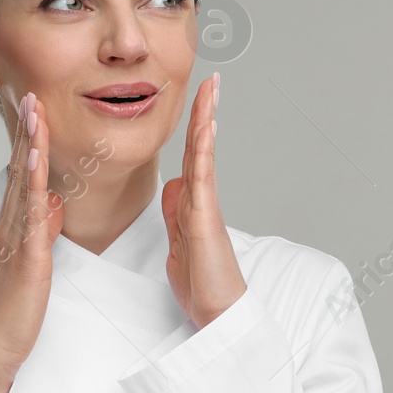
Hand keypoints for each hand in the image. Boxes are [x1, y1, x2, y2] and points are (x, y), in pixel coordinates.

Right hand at [0, 91, 64, 392]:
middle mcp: (10, 225)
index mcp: (14, 226)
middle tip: (31, 90)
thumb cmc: (12, 309)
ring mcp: (15, 238)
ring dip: (28, 144)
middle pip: (18, 167)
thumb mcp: (32, 261)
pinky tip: (35, 160)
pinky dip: (33, 183)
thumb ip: (40, 230)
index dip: (29, 139)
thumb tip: (53, 202)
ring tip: (33, 110)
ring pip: (22, 182)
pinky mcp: (25, 257)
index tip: (36, 108)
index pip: (22, 174)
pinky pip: (30, 214)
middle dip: (26, 129)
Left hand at [162, 73, 245, 328]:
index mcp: (191, 203)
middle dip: (204, 112)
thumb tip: (174, 185)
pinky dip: (204, 149)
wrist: (218, 312)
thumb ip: (176, 213)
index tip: (197, 99)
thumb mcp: (177, 243)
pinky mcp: (204, 217)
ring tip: (211, 90)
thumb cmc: (202, 284)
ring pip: (203, 154)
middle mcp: (201, 199)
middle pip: (200, 146)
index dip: (193, 127)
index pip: (192, 156)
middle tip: (210, 80)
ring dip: (206, 120)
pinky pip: (202, 176)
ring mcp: (205, 205)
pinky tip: (206, 127)